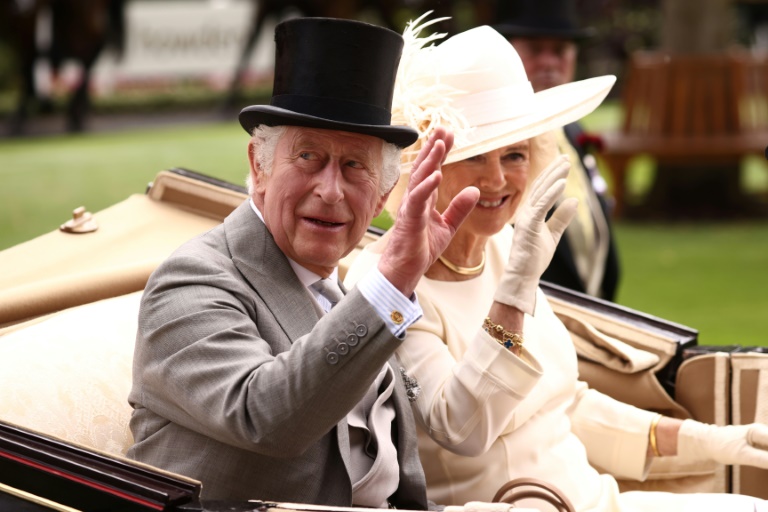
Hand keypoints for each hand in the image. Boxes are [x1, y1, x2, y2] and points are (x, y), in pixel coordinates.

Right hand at [379, 127, 478, 296]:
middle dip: (433, 148)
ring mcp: (411, 208)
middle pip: (424, 168)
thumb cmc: (421, 248)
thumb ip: (460, 209)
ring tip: (439, 145)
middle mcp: (416, 199)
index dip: (441, 152)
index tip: (449, 135)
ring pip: (419, 179)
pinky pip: (418, 200)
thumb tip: (475, 191)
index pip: (433, 170)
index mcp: (425, 199)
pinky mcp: (410, 220)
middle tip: (443, 129)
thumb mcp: (448, 227)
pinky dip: (427, 186)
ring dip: (430, 161)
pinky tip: (437, 175)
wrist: (405, 269)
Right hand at [493, 155, 576, 314]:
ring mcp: (526, 218)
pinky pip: (541, 206)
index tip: (563, 163)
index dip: (553, 175)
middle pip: (541, 186)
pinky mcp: (528, 225)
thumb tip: (574, 200)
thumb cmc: (534, 258)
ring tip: (566, 164)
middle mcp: (526, 212)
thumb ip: (562, 217)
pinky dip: (552, 193)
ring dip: (554, 177)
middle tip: (566, 156)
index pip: (542, 190)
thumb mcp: (553, 235)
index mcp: (531, 213)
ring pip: (541, 192)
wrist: (523, 275)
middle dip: (554, 170)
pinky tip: (562, 183)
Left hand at [677, 419, 767, 467]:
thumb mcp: (743, 455)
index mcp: (759, 431)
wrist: (708, 442)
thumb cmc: (722, 446)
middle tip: (765, 461)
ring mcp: (762, 437)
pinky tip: (766, 462)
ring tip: (764, 461)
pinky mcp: (761, 444)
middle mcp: (763, 432)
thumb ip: (764, 459)